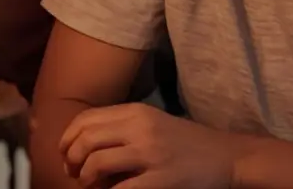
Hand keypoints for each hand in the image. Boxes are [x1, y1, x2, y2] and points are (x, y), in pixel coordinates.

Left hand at [61, 103, 237, 188]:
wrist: (228, 156)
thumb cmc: (186, 142)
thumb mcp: (151, 123)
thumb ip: (121, 128)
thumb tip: (83, 145)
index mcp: (135, 112)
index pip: (86, 119)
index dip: (68, 138)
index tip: (65, 154)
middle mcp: (140, 128)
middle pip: (86, 139)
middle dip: (71, 159)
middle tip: (72, 173)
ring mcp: (151, 153)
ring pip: (97, 162)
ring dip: (85, 177)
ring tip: (88, 185)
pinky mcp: (162, 179)